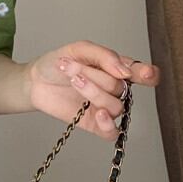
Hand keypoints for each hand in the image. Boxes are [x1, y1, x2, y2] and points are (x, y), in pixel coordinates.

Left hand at [24, 40, 160, 139]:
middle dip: (95, 76)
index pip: (142, 73)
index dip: (148, 74)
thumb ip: (104, 56)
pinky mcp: (93, 124)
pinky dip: (108, 124)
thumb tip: (125, 71)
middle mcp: (114, 89)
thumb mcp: (79, 49)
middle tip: (74, 68)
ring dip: (93, 92)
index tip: (143, 74)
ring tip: (74, 81)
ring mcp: (104, 107)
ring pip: (115, 106)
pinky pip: (112, 132)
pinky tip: (98, 113)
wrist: (34, 80)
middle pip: (120, 87)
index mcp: (116, 69)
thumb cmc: (57, 64)